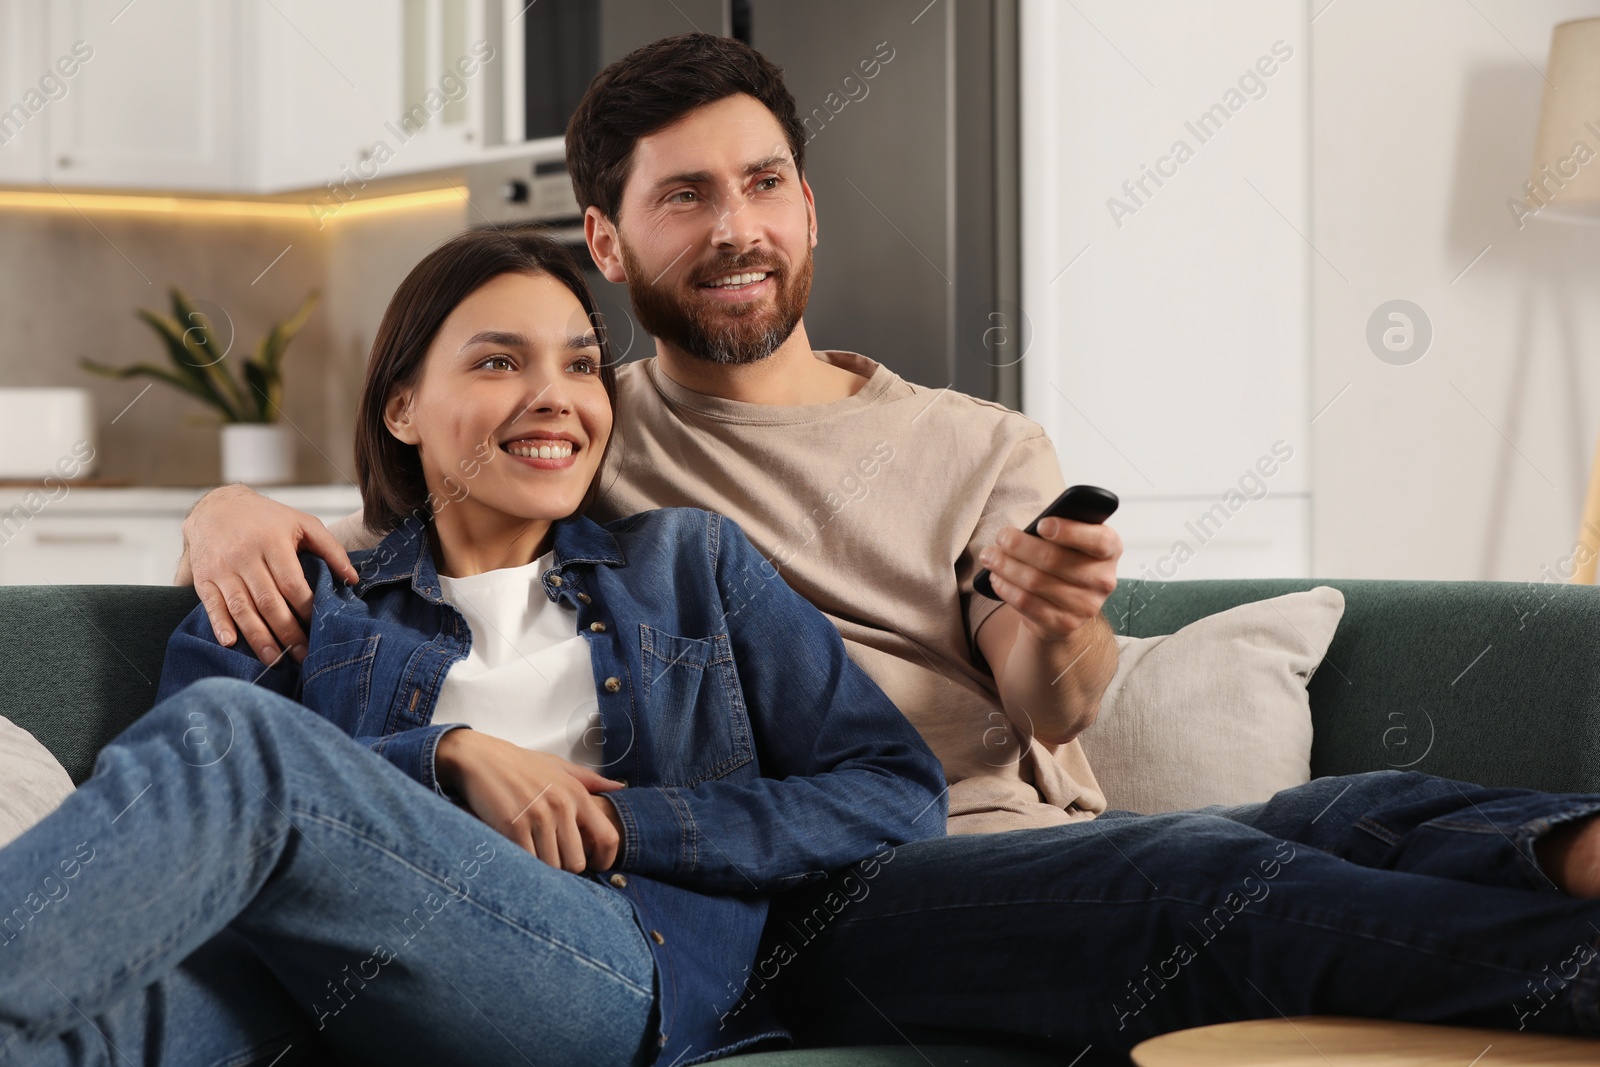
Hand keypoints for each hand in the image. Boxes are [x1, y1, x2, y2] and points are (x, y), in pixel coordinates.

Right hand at [180, 484, 359, 664]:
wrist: (216, 505)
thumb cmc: (267, 518)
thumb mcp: (302, 523)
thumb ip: (330, 549)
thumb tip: (353, 578)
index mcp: (272, 542)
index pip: (292, 583)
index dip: (306, 607)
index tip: (319, 626)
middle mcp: (245, 556)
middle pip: (268, 601)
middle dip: (288, 632)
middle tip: (303, 655)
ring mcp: (222, 568)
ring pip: (241, 608)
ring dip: (258, 637)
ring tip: (275, 660)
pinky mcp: (204, 578)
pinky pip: (212, 605)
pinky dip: (220, 626)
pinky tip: (232, 644)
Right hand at [437, 730, 625, 872]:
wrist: (479, 758)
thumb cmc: (520, 764)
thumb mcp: (559, 766)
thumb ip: (590, 779)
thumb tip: (619, 787)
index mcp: (577, 794)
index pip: (607, 838)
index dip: (605, 860)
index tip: (594, 864)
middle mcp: (561, 806)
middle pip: (577, 862)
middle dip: (566, 867)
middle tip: (553, 859)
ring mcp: (537, 818)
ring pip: (552, 867)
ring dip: (543, 868)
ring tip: (533, 854)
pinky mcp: (512, 827)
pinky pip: (528, 862)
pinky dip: (524, 864)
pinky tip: (518, 854)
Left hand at [977, 517, 1121, 642]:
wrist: (1066, 605)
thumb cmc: (1065, 560)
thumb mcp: (1071, 541)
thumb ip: (1060, 530)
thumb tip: (1028, 529)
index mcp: (1110, 550)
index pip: (1098, 540)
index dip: (1070, 531)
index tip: (1041, 524)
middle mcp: (1103, 580)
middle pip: (1055, 560)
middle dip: (1020, 546)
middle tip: (1000, 536)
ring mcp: (1086, 606)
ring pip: (1036, 582)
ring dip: (1006, 566)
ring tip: (990, 556)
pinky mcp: (1064, 624)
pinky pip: (1027, 603)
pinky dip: (1006, 588)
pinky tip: (995, 578)